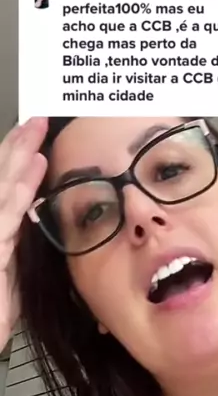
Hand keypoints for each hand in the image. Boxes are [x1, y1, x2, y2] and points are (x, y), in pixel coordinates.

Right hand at [0, 119, 47, 350]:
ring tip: (34, 131)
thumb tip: (35, 219)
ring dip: (18, 157)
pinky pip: (5, 217)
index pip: (2, 188)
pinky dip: (20, 191)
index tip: (32, 137)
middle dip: (16, 146)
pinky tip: (33, 170)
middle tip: (35, 119)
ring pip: (0, 189)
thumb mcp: (13, 276)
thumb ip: (19, 246)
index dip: (14, 159)